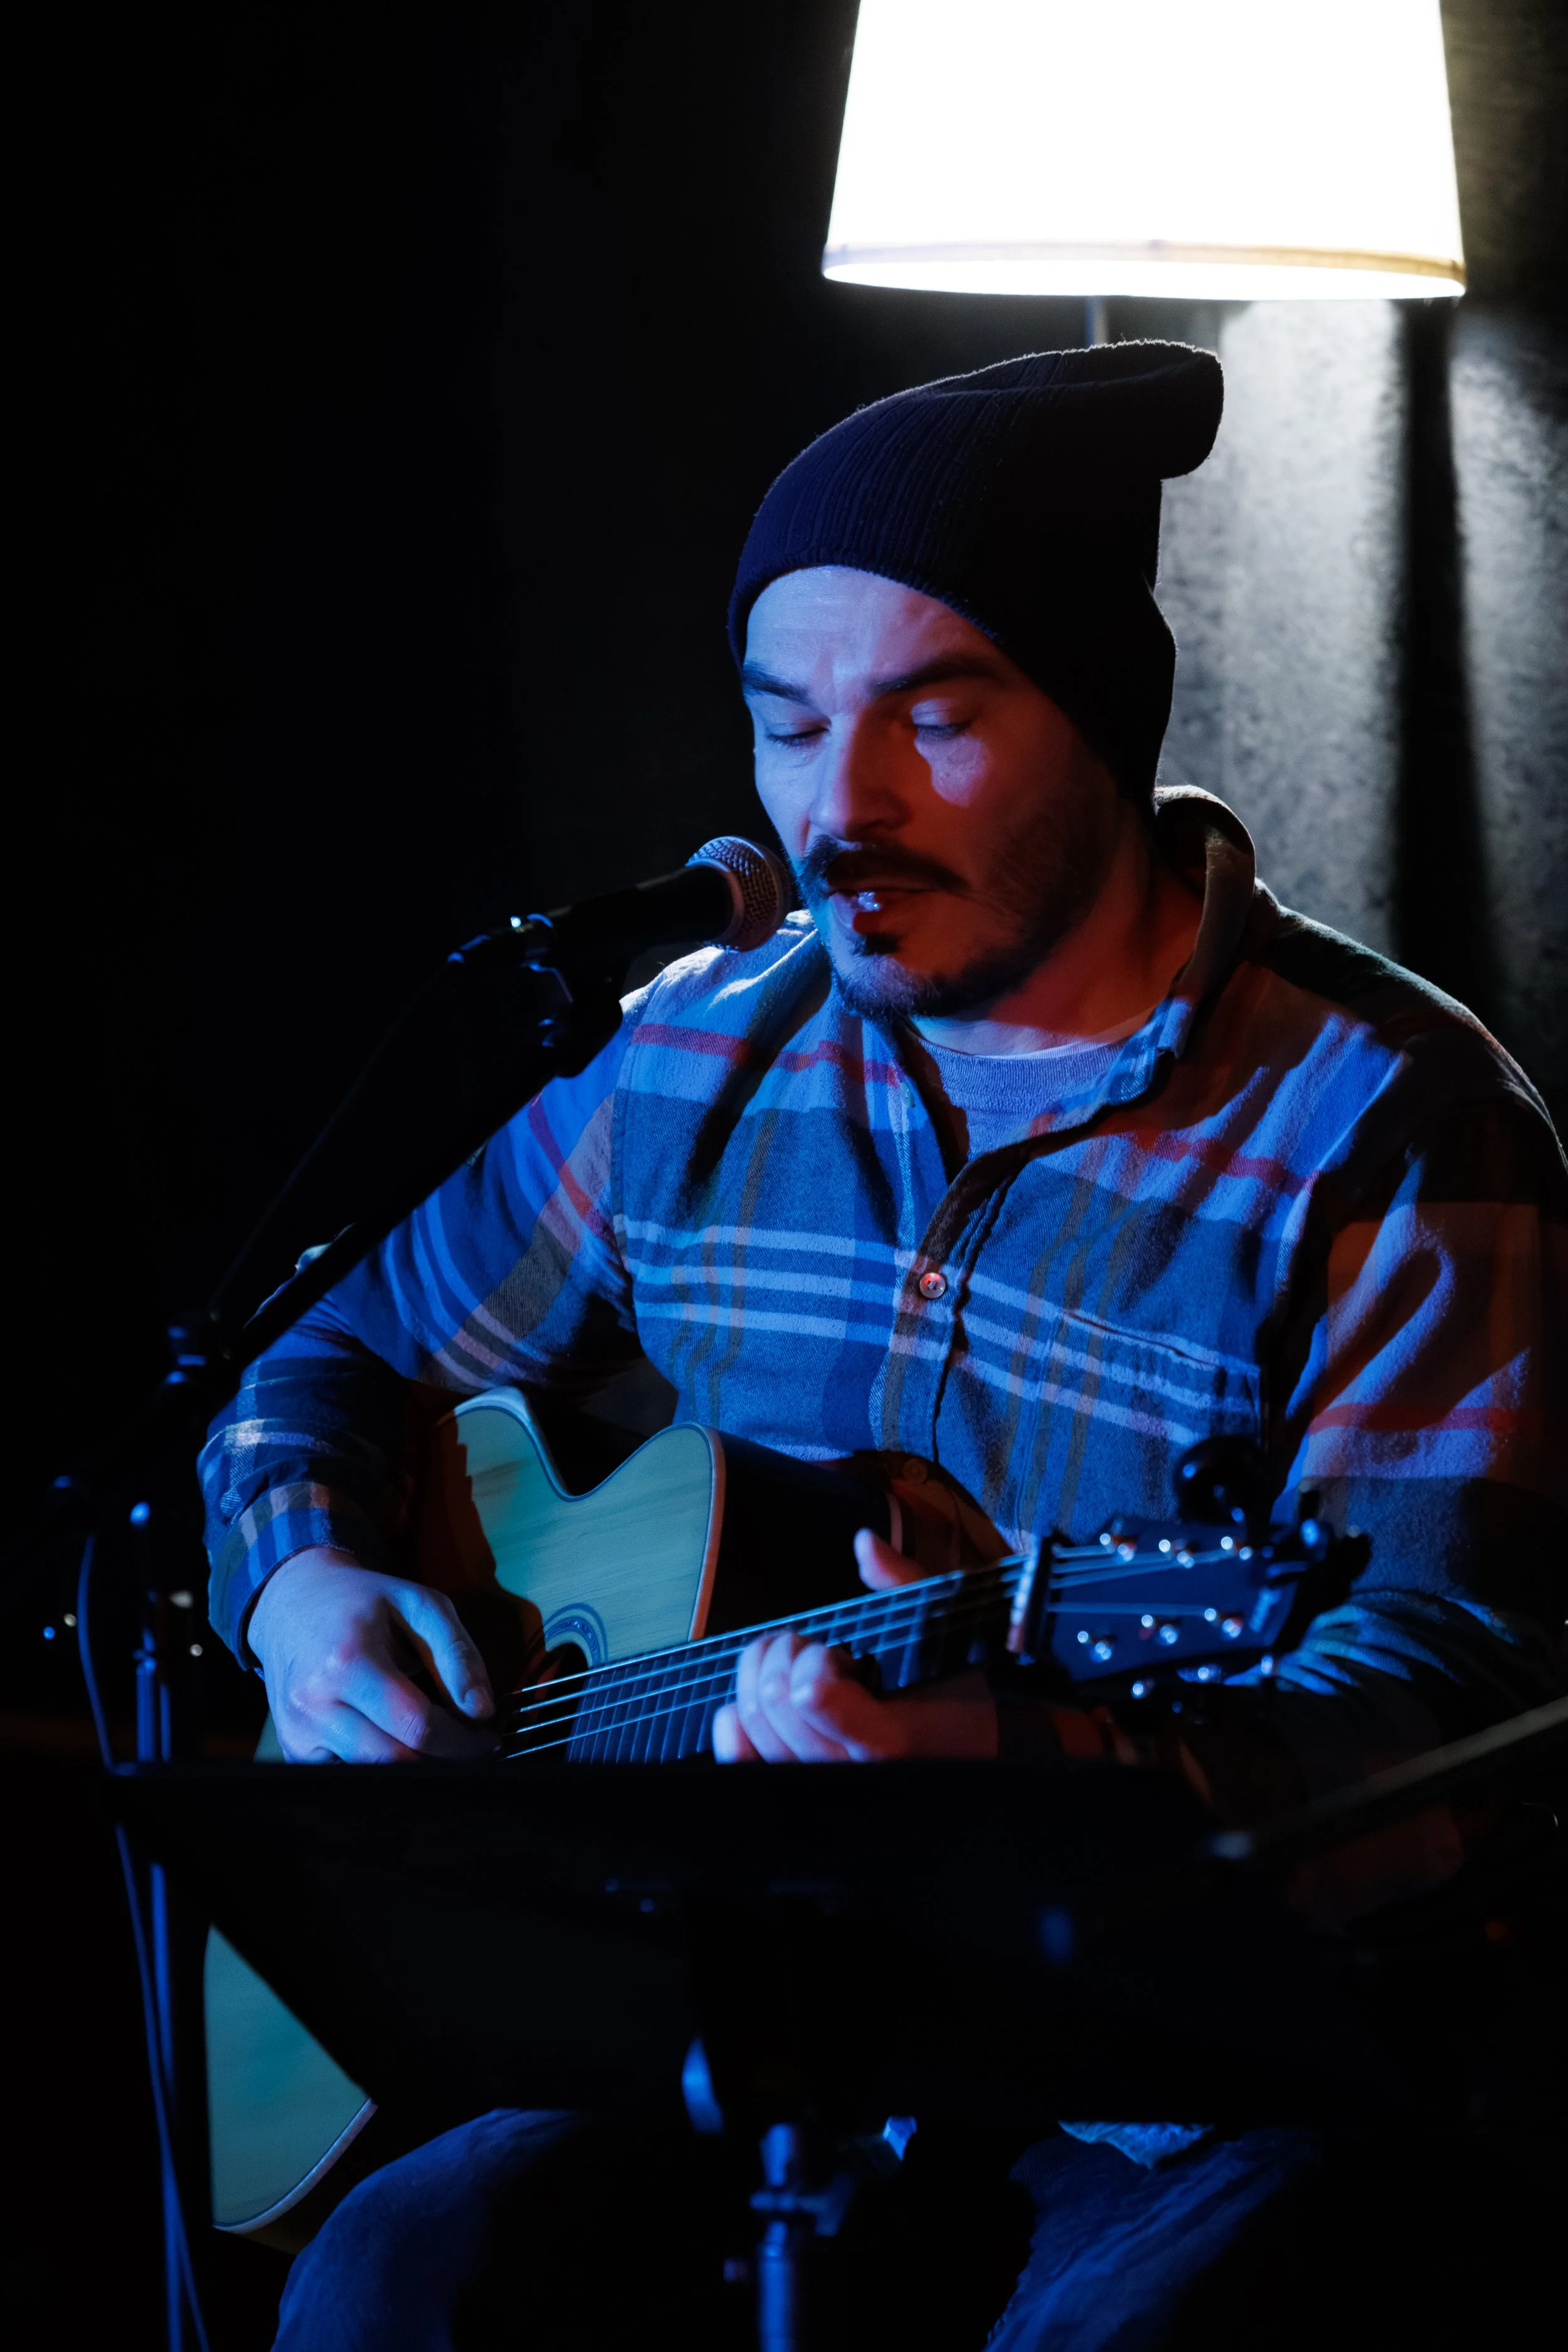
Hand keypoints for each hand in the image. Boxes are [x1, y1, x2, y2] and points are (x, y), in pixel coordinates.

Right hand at [247, 1547, 495, 1762]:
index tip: (487, 1738)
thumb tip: (482, 1710)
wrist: (293, 1603)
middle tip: (469, 1747)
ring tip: (435, 1740)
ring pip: (370, 1777)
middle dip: (442, 1760)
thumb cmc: (364, 1602)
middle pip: (393, 1760)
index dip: (462, 1740)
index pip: (416, 1725)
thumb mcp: (419, 1604)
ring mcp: (297, 1731)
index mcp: (348, 1662)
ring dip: (412, 1767)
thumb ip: (456, 1653)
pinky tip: (393, 1739)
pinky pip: (347, 1774)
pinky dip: (378, 1766)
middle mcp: (314, 1703)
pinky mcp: (292, 1748)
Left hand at [712, 1530, 997, 1762]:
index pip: (810, 1695)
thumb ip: (902, 1582)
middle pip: (772, 1702)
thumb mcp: (939, 1626)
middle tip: (816, 1651)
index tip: (844, 1653)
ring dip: (762, 1678)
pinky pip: (740, 1762)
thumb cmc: (954, 1685)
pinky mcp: (795, 1787)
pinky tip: (749, 1699)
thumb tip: (863, 1542)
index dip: (815, 1659)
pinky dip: (734, 1723)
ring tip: (798, 1670)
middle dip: (785, 1658)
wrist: (970, 1750)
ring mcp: (818, 1785)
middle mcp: (846, 1773)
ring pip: (750, 1724)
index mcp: (885, 1738)